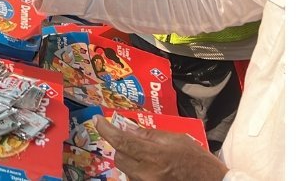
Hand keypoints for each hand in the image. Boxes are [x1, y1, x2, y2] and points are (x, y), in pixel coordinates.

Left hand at [93, 116, 225, 180]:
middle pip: (119, 156)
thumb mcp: (176, 139)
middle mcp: (146, 173)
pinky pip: (133, 177)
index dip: (107, 130)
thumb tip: (128, 128)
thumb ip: (150, 135)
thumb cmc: (197, 160)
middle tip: (134, 140)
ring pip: (125, 168)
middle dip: (122, 146)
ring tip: (149, 156)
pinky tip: (152, 167)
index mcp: (155, 155)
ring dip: (130, 159)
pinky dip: (137, 170)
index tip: (98, 120)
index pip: (122, 141)